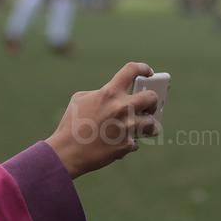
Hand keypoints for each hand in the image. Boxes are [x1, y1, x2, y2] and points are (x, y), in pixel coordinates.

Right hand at [45, 62, 160, 177]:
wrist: (67, 152)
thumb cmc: (71, 124)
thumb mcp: (81, 99)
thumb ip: (101, 93)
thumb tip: (114, 95)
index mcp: (109, 93)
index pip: (131, 70)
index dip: (143, 68)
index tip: (149, 72)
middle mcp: (122, 107)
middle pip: (151, 97)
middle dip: (153, 101)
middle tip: (149, 106)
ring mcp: (126, 127)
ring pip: (152, 123)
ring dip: (149, 125)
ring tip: (145, 127)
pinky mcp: (127, 145)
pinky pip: (136, 142)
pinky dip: (129, 144)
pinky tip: (120, 144)